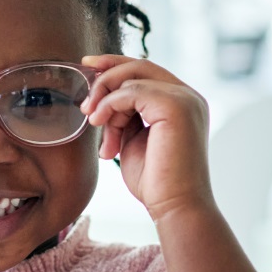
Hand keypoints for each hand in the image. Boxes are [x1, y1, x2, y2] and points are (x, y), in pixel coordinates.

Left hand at [80, 55, 212, 220]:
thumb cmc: (155, 182)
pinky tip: (100, 124)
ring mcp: (185, 99)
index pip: (146, 71)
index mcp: (181, 102)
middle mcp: (188, 96)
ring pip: (133, 77)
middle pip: (139, 66)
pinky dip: (110, 105)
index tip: (88, 66)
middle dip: (105, 75)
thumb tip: (104, 100)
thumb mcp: (133, 140)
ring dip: (105, 99)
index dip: (115, 64)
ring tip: (93, 123)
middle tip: (84, 100)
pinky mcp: (175, 107)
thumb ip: (126, 116)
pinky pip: (131, 92)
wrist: (174, 207)